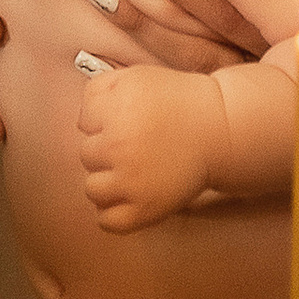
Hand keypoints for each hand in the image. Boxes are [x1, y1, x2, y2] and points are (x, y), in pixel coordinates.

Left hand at [76, 62, 226, 229]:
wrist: (217, 128)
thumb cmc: (175, 101)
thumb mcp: (134, 77)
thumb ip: (98, 90)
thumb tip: (81, 119)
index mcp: (115, 111)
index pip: (84, 122)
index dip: (102, 120)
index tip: (124, 120)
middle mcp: (118, 146)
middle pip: (86, 155)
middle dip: (105, 149)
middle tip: (131, 145)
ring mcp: (131, 182)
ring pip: (92, 189)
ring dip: (106, 181)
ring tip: (129, 172)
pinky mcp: (145, 210)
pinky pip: (108, 221)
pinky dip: (112, 213)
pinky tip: (126, 197)